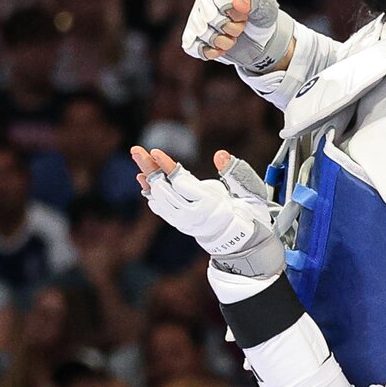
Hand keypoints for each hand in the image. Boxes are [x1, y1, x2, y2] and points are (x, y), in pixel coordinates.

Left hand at [130, 145, 284, 279]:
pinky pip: (159, 207)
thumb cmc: (244, 211)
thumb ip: (235, 173)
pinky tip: (142, 178)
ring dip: (147, 176)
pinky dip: (150, 192)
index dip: (168, 166)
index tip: (155, 152)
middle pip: (165, 188)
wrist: (238, 236)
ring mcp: (182, 221)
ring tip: (137, 156)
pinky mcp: (177, 222)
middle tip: (136, 151)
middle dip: (150, 168)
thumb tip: (220, 155)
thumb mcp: (248, 191)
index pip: (182, 183)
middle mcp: (192, 215)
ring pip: (159, 196)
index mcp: (209, 205)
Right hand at [181, 0, 295, 73]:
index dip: (234, 12)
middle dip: (230, 28)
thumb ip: (255, 1)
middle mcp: (204, 1)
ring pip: (202, 33)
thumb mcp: (265, 8)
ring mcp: (197, 19)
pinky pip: (195, 47)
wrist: (255, 38)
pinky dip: (211, 52)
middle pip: (210, 17)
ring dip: (223, 41)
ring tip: (233, 38)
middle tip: (241, 28)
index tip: (245, 16)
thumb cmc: (258, 18)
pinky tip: (223, 50)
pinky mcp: (194, 38)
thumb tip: (238, 3)